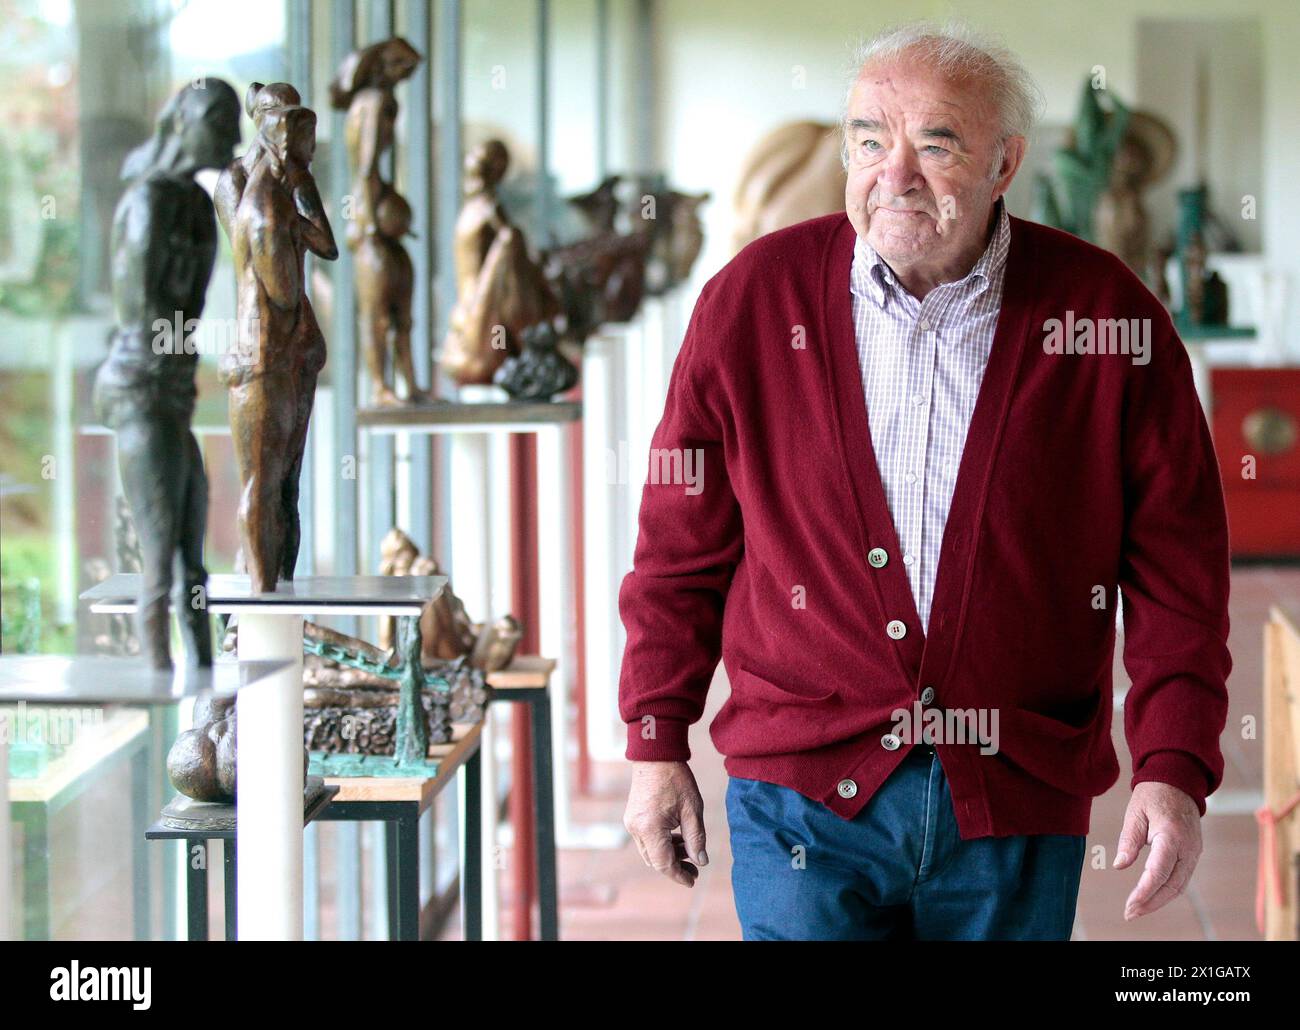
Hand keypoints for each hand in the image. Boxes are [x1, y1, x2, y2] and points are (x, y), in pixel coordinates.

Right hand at [623, 760, 708, 886]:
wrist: (656, 755)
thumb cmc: (676, 779)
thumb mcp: (692, 809)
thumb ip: (696, 838)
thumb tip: (701, 862)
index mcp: (651, 828)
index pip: (664, 863)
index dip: (679, 875)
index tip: (693, 881)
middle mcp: (636, 829)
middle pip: (654, 860)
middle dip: (674, 866)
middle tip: (695, 867)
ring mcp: (631, 823)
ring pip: (649, 851)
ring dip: (668, 854)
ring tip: (689, 850)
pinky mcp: (632, 817)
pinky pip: (645, 839)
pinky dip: (660, 843)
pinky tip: (677, 837)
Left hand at [1113, 781, 1202, 919]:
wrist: (1178, 781)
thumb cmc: (1153, 795)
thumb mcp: (1135, 813)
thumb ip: (1128, 840)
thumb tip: (1120, 866)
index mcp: (1172, 836)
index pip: (1159, 872)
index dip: (1145, 892)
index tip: (1130, 905)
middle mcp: (1189, 848)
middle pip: (1173, 885)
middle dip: (1151, 903)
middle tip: (1130, 913)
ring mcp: (1194, 852)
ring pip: (1179, 885)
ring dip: (1159, 900)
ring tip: (1137, 909)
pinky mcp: (1193, 854)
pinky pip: (1182, 878)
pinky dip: (1167, 890)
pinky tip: (1151, 897)